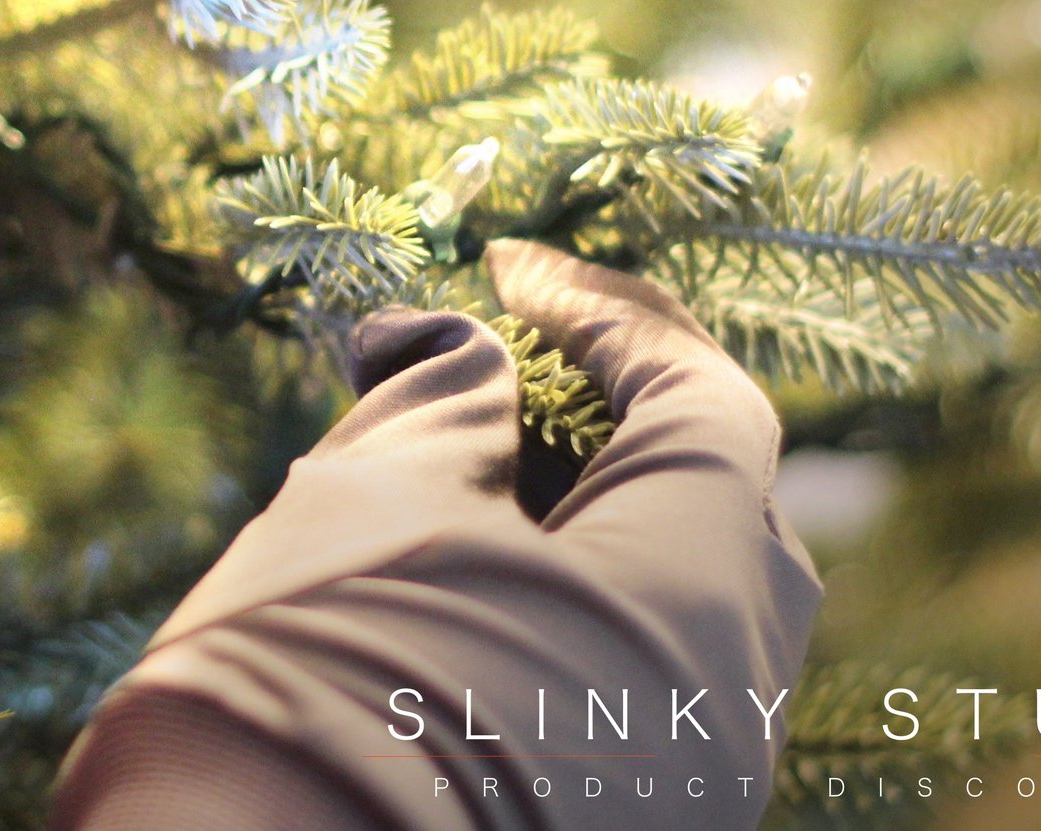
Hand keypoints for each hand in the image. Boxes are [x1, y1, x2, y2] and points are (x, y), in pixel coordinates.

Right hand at [55, 239, 816, 830]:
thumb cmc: (310, 674)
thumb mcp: (378, 492)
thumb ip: (449, 384)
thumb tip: (458, 333)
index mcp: (702, 598)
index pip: (703, 401)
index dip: (601, 312)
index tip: (500, 266)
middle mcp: (730, 707)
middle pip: (705, 503)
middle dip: (591, 411)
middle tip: (476, 357)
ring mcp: (684, 786)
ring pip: (663, 599)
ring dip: (569, 507)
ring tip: (437, 456)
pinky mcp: (618, 826)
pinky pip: (625, 679)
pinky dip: (561, 598)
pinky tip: (449, 570)